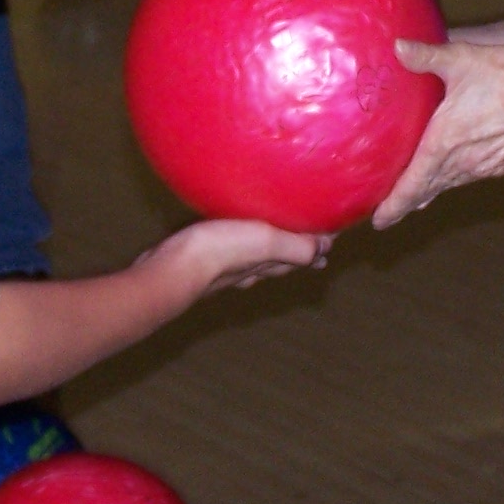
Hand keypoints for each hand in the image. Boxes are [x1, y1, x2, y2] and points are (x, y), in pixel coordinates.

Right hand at [140, 216, 330, 294]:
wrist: (171, 269)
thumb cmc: (219, 252)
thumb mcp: (264, 242)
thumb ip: (295, 246)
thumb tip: (326, 248)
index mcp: (271, 264)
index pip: (305, 256)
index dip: (320, 246)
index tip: (333, 234)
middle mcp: (253, 269)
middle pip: (284, 260)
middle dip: (300, 250)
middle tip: (313, 240)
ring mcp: (229, 268)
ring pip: (258, 258)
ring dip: (272, 250)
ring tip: (278, 237)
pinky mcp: (206, 260)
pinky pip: (232, 251)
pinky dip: (241, 244)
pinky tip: (230, 233)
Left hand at [371, 39, 503, 227]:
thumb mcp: (463, 59)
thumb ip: (426, 55)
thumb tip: (396, 46)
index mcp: (445, 141)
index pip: (413, 183)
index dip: (395, 205)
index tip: (378, 222)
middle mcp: (462, 161)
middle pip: (427, 190)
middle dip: (405, 203)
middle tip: (385, 214)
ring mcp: (483, 165)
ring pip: (447, 185)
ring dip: (427, 192)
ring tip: (408, 198)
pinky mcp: (500, 163)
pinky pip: (465, 178)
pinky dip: (448, 181)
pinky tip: (444, 176)